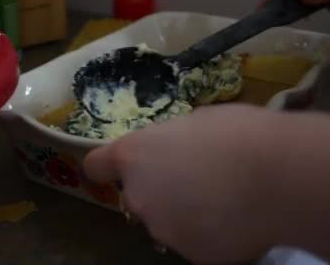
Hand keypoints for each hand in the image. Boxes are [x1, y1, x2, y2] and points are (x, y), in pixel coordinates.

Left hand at [83, 104, 283, 262]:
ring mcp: (162, 229)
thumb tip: (175, 148)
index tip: (122, 166)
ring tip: (220, 201)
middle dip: (156, 189)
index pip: (97, 166)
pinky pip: (194, 241)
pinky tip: (234, 219)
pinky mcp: (191, 255)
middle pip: (135, 195)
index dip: (108, 166)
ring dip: (181, 213)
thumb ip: (170, 141)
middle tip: (194, 180)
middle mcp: (138, 196)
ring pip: (164, 221)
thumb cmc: (236, 133)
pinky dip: (208, 233)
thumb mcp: (194, 122)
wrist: (278, 177)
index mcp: (133, 156)